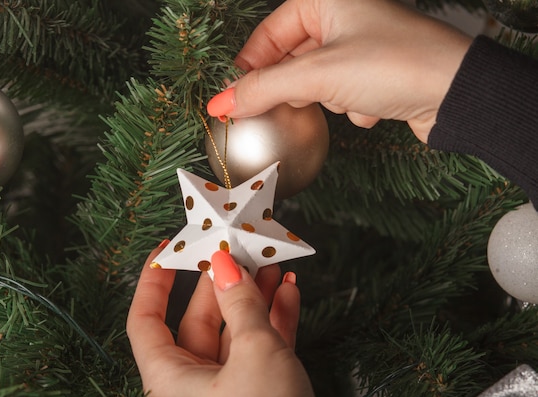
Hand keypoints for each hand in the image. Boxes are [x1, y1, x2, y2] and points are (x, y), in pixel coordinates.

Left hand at [126, 244, 318, 396]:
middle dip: (224, 281)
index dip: (154, 281)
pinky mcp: (260, 394)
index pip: (146, 320)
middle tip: (240, 246)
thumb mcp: (255, 353)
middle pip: (201, 318)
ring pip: (237, 330)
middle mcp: (194, 384)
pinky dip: (276, 320)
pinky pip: (262, 348)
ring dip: (256, 296)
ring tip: (272, 262)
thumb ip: (242, 304)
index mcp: (170, 379)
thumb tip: (225, 265)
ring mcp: (229, 388)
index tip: (168, 248)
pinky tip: (289, 292)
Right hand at [206, 0, 471, 142]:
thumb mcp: (316, 75)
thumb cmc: (392, 65)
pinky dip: (350, 106)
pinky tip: (372, 106)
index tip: (232, 97)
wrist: (455, 94)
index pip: (269, 32)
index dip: (249, 66)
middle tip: (285, 106)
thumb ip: (263, 88)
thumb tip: (220, 103)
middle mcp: (343, 17)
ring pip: (315, 80)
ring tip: (346, 99)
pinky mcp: (375, 75)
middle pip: (291, 58)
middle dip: (295, 87)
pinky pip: (342, 94)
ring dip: (326, 98)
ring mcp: (361, 46)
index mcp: (326, 0)